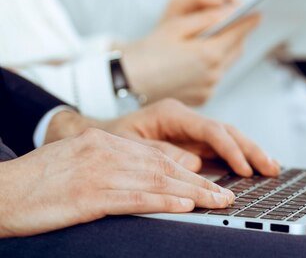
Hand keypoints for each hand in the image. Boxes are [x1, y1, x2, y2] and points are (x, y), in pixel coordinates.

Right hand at [0, 129, 234, 237]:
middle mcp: (106, 151)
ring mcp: (99, 172)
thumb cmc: (37, 182)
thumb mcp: (78, 162)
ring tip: (218, 203)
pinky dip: (164, 202)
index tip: (209, 183)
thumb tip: (147, 177)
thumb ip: (112, 164)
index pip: (156, 156)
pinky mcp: (90, 195)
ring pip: (157, 182)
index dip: (186, 172)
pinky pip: (135, 198)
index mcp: (104, 142)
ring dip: (193, 194)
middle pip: (164, 168)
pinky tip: (186, 207)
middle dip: (199, 183)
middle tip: (226, 195)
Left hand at [44, 100, 280, 177]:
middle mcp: (186, 119)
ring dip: (251, 152)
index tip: (242, 168)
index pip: (210, 129)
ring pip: (229, 138)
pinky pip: (221, 148)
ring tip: (271, 167)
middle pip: (227, 131)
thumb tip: (193, 164)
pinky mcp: (192, 142)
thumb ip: (161, 152)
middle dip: (250, 149)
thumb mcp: (128, 145)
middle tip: (270, 167)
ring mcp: (191, 130)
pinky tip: (253, 166)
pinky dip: (239, 157)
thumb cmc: (109, 138)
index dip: (229, 149)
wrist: (96, 136)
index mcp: (172, 113)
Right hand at [120, 0, 260, 105]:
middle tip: (233, 22)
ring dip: (225, 50)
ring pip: (227, 63)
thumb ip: (207, 16)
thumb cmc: (148, 49)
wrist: (126, 80)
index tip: (258, 12)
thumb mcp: (176, 25)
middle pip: (236, 48)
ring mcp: (209, 88)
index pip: (239, 33)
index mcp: (209, 54)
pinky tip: (197, 59)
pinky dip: (213, 65)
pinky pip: (216, 76)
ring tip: (214, 38)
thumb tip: (230, 10)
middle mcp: (213, 74)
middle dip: (236, 34)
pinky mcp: (203, 98)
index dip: (249, 20)